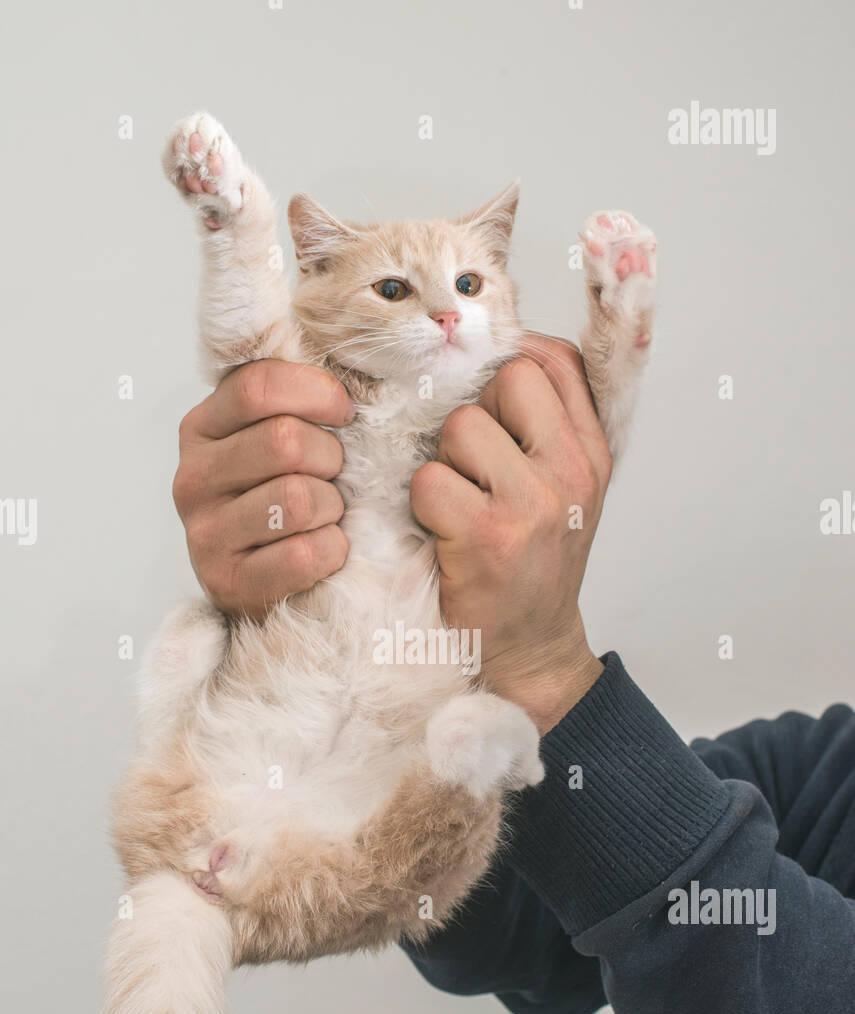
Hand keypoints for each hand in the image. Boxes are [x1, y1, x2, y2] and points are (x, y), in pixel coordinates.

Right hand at [173, 360, 354, 618]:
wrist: (262, 586)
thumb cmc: (281, 499)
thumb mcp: (273, 435)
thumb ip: (289, 393)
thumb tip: (332, 331)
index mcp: (202, 427)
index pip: (259, 385)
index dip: (316, 393)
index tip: (344, 412)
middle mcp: (192, 478)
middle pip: (285, 441)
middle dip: (331, 458)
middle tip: (334, 475)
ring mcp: (204, 534)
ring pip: (298, 499)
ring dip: (332, 508)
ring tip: (325, 514)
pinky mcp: (227, 583)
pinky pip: (305, 554)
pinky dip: (332, 551)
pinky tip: (324, 550)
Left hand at [410, 334, 610, 734]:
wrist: (533, 651)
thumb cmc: (534, 565)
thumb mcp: (565, 491)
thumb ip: (546, 427)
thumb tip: (494, 352)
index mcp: (592, 453)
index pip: (558, 360)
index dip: (513, 363)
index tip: (492, 404)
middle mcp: (573, 472)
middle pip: (508, 377)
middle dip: (475, 412)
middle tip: (474, 466)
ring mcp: (533, 503)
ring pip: (460, 427)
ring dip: (443, 463)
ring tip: (458, 505)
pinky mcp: (488, 536)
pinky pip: (430, 480)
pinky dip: (423, 505)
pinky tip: (443, 534)